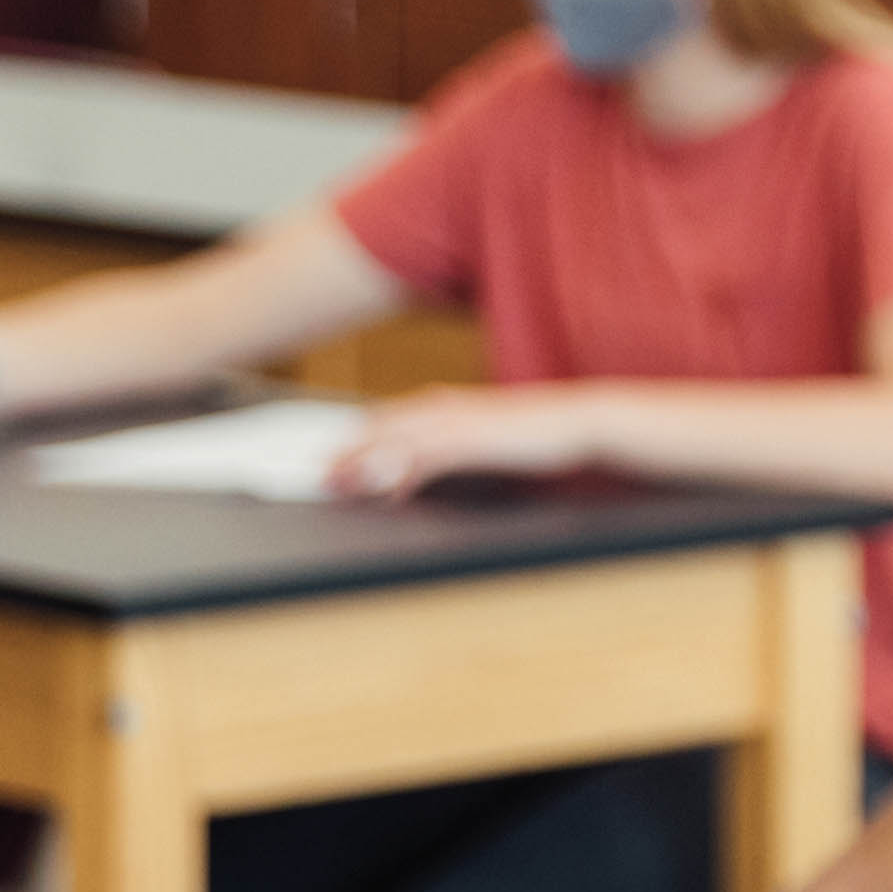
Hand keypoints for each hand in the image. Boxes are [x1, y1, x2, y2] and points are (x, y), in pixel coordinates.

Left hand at [330, 389, 595, 500]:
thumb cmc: (534, 431)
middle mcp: (447, 408)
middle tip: (315, 471)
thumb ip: (444, 453)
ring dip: (365, 459)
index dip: (354, 436)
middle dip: (347, 449)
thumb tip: (409, 476)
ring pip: (400, 440)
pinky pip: (432, 456)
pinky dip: (407, 470)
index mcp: (446, 404)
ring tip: (335, 480)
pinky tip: (389, 487)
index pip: (388, 418)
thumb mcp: (483, 441)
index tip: (325, 454)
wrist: (577, 418)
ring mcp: (461, 423)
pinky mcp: (478, 440)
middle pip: (383, 427)